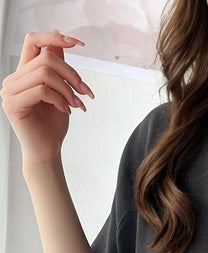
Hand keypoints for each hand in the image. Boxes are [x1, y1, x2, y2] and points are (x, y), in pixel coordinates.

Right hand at [0, 29, 94, 164]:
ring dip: (67, 89)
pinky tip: (66, 111)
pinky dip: (59, 99)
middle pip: (46, 59)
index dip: (54, 37)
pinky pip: (41, 90)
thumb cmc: (53, 124)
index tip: (77, 44)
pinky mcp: (13, 103)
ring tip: (77, 105)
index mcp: (24, 72)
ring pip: (44, 73)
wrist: (47, 150)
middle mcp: (14, 78)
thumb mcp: (61, 91)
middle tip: (85, 93)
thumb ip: (57, 66)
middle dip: (72, 75)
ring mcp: (10, 90)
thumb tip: (58, 35)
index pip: (33, 41)